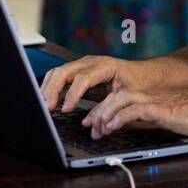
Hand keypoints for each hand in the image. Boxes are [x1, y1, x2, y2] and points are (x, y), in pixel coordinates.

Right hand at [40, 54, 158, 113]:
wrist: (143, 73)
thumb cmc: (137, 83)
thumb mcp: (128, 96)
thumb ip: (109, 109)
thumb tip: (92, 125)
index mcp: (105, 66)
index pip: (83, 78)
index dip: (72, 94)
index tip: (66, 110)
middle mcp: (90, 62)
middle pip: (65, 71)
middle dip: (53, 90)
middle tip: (47, 108)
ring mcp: (82, 65)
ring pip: (58, 72)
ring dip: (48, 88)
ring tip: (44, 106)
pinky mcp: (77, 72)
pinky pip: (59, 76)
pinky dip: (50, 87)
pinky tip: (47, 100)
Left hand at [82, 88, 187, 139]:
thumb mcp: (174, 118)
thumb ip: (158, 119)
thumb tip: (144, 128)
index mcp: (153, 98)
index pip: (122, 98)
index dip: (105, 108)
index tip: (94, 121)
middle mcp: (151, 96)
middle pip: (116, 96)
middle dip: (98, 111)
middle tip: (88, 125)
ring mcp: (156, 100)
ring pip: (120, 100)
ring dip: (104, 113)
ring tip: (95, 128)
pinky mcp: (162, 108)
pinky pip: (135, 110)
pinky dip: (119, 118)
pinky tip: (110, 127)